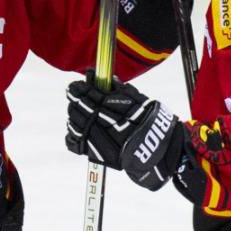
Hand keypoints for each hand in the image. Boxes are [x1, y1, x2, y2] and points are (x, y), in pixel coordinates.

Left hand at [66, 73, 184, 190]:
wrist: (157, 148)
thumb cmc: (149, 120)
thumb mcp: (137, 98)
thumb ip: (118, 88)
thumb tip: (103, 76)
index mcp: (112, 106)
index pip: (87, 93)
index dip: (78, 88)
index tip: (75, 85)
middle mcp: (103, 122)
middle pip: (79, 108)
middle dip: (75, 99)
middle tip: (73, 94)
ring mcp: (98, 139)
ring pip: (74, 124)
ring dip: (74, 116)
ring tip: (76, 111)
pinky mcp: (96, 154)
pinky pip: (74, 144)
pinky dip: (72, 136)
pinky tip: (77, 130)